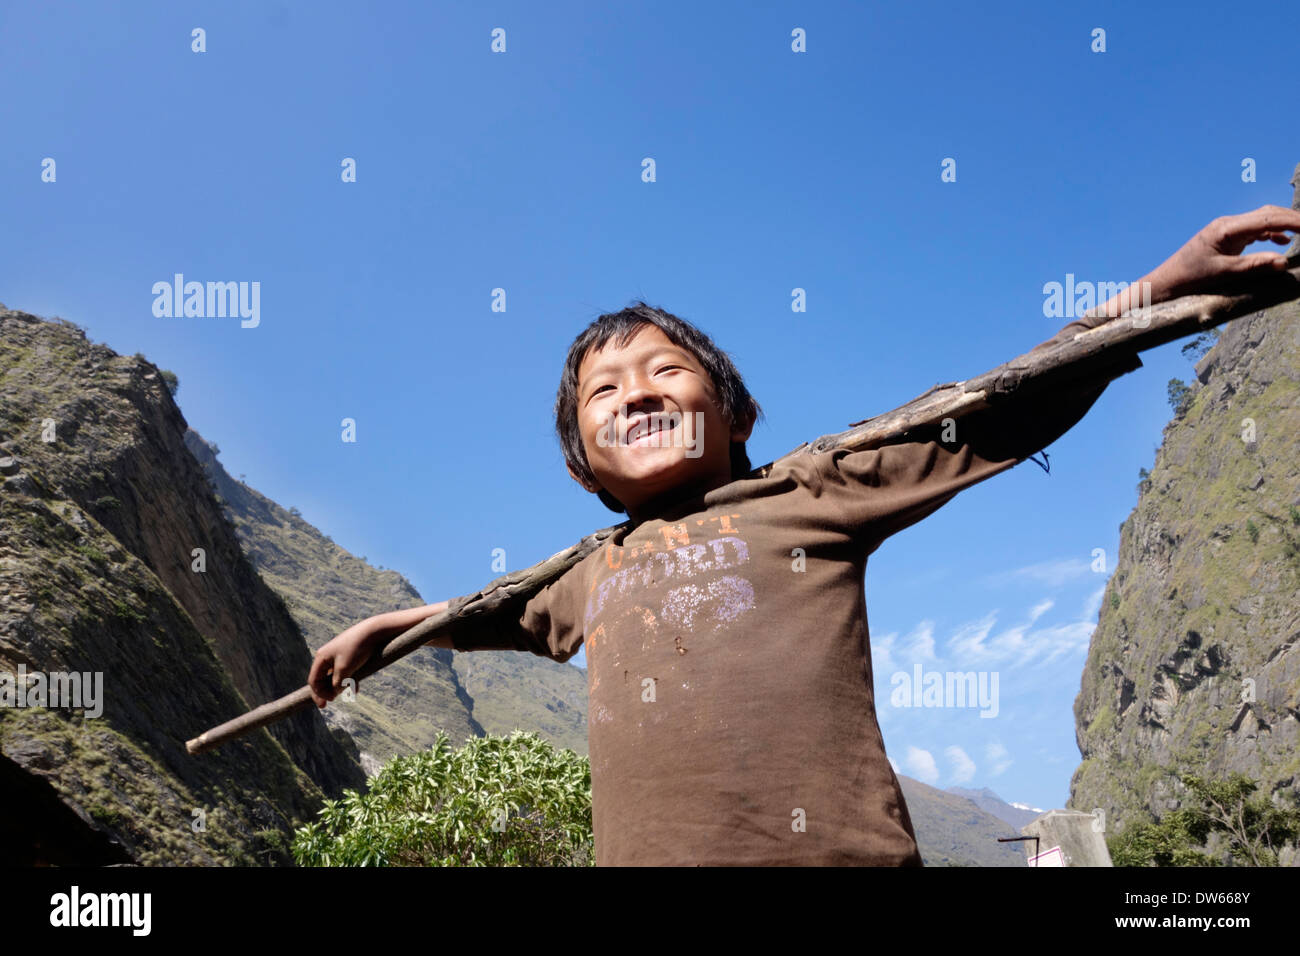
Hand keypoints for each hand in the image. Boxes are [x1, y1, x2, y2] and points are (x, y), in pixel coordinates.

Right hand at [308, 619, 383, 708]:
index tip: (327, 702)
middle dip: (325, 692)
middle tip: (326, 704)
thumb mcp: (345, 669)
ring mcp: (338, 655)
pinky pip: (344, 671)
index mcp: (322, 657)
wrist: (374, 631)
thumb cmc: (357, 648)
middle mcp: (327, 656)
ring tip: (348, 694)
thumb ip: (337, 683)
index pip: (313, 680)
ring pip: (334, 676)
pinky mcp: (348, 656)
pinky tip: (356, 687)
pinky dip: (348, 680)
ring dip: (339, 687)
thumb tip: (334, 693)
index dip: (318, 694)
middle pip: (321, 679)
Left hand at [1148, 204, 1299, 299]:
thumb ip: (1253, 266)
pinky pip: (1254, 230)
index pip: (1267, 218)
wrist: (1166, 282)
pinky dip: (1271, 233)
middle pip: (1268, 214)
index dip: (1293, 221)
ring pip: (1262, 220)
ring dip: (1284, 225)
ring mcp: (1227, 230)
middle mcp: (1228, 224)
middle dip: (1292, 219)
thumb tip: (1283, 261)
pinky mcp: (1226, 239)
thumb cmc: (1189, 278)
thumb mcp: (1223, 273)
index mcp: (1226, 228)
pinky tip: (1283, 242)